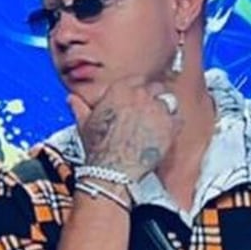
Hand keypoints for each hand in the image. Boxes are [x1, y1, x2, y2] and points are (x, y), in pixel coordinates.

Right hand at [68, 80, 182, 181]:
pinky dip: (174, 127)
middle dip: (154, 100)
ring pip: (169, 102)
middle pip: (156, 88)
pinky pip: (178, 119)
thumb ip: (80, 108)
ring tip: (158, 126)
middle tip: (150, 115)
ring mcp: (157, 109)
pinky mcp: (169, 125)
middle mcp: (141, 95)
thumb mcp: (85, 125)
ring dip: (165, 111)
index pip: (138, 80)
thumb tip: (72, 99)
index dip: (139, 92)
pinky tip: (165, 136)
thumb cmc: (99, 148)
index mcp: (121, 89)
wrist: (112, 169)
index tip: (139, 102)